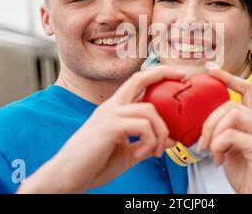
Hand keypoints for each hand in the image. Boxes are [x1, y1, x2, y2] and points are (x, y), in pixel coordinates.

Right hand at [16, 66, 183, 193]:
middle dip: (163, 73)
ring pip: (149, 110)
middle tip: (183, 77)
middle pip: (139, 78)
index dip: (157, 74)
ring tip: (157, 151)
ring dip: (161, 132)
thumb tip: (171, 140)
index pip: (136, 82)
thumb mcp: (127, 153)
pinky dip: (151, 141)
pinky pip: (143, 127)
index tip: (177, 75)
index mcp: (114, 109)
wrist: (67, 177)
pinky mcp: (109, 127)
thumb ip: (148, 144)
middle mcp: (111, 107)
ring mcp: (109, 115)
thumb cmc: (94, 164)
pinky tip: (145, 153)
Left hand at [196, 68, 251, 193]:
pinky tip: (219, 160)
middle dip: (209, 121)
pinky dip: (218, 146)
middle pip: (230, 104)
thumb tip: (203, 119)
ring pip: (231, 115)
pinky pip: (230, 134)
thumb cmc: (245, 173)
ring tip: (211, 151)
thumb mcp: (231, 145)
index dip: (229, 77)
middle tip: (202, 142)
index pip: (247, 89)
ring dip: (213, 133)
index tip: (211, 70)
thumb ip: (225, 129)